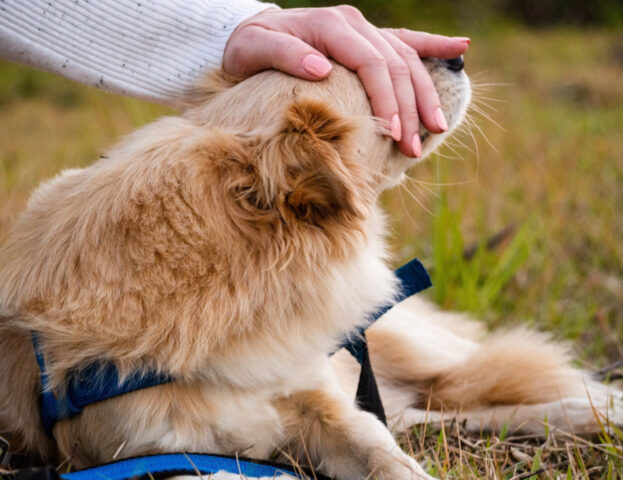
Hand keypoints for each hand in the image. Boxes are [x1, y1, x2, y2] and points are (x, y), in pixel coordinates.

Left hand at [223, 6, 469, 157]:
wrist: (251, 34)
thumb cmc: (249, 49)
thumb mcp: (253, 50)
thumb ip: (284, 55)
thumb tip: (321, 68)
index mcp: (330, 25)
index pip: (371, 63)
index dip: (387, 100)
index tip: (394, 135)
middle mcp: (353, 24)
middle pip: (395, 65)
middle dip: (409, 108)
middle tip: (414, 149)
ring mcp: (364, 29)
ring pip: (407, 58)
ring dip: (425, 94)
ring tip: (437, 128)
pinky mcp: (367, 38)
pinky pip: (407, 40)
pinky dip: (434, 45)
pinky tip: (460, 49)